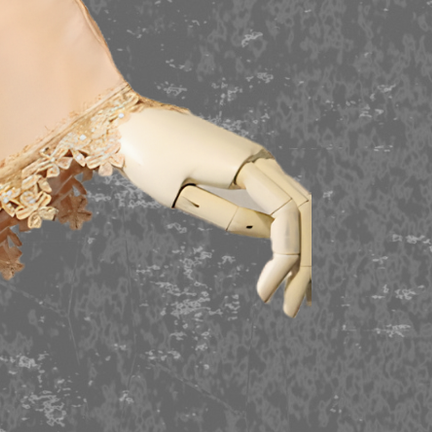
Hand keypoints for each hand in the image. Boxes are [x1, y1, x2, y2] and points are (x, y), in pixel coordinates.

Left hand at [117, 103, 312, 317]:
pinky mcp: (248, 167)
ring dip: (300, 252)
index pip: (286, 215)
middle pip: (300, 215)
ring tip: (295, 296)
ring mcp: (258, 161)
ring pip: (296, 209)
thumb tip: (269, 236)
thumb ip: (226, 215)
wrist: (128, 119)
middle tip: (291, 311)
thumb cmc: (147, 157)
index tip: (262, 296)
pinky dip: (285, 234)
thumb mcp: (180, 195)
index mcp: (246, 162)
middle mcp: (261, 158)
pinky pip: (278, 201)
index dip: (284, 258)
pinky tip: (284, 264)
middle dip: (302, 264)